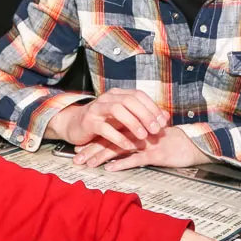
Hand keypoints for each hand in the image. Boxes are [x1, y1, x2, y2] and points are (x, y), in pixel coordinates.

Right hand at [45, 89, 168, 150]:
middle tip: (156, 129)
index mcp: (117, 95)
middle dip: (145, 115)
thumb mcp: (124, 118)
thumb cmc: (102, 121)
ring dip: (132, 123)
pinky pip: (105, 128)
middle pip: (129, 100)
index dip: (152, 107)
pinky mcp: (89, 122)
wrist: (74, 125)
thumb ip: (143, 116)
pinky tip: (128, 145)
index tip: (163, 122)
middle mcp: (107, 98)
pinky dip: (118, 137)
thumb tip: (166, 116)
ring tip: (143, 136)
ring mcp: (97, 109)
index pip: (138, 95)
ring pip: (117, 110)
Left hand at [73, 127, 211, 170]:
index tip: (77, 149)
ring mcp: (145, 144)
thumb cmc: (171, 143)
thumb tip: (117, 150)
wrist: (193, 144)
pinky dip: (122, 164)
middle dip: (90, 150)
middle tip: (76, 159)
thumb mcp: (149, 140)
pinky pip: (135, 159)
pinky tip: (110, 169)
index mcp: (133, 130)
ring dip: (101, 157)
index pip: (107, 135)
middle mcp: (136, 135)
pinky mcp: (154, 154)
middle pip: (108, 141)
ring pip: (118, 149)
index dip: (92, 142)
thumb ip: (133, 141)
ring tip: (87, 164)